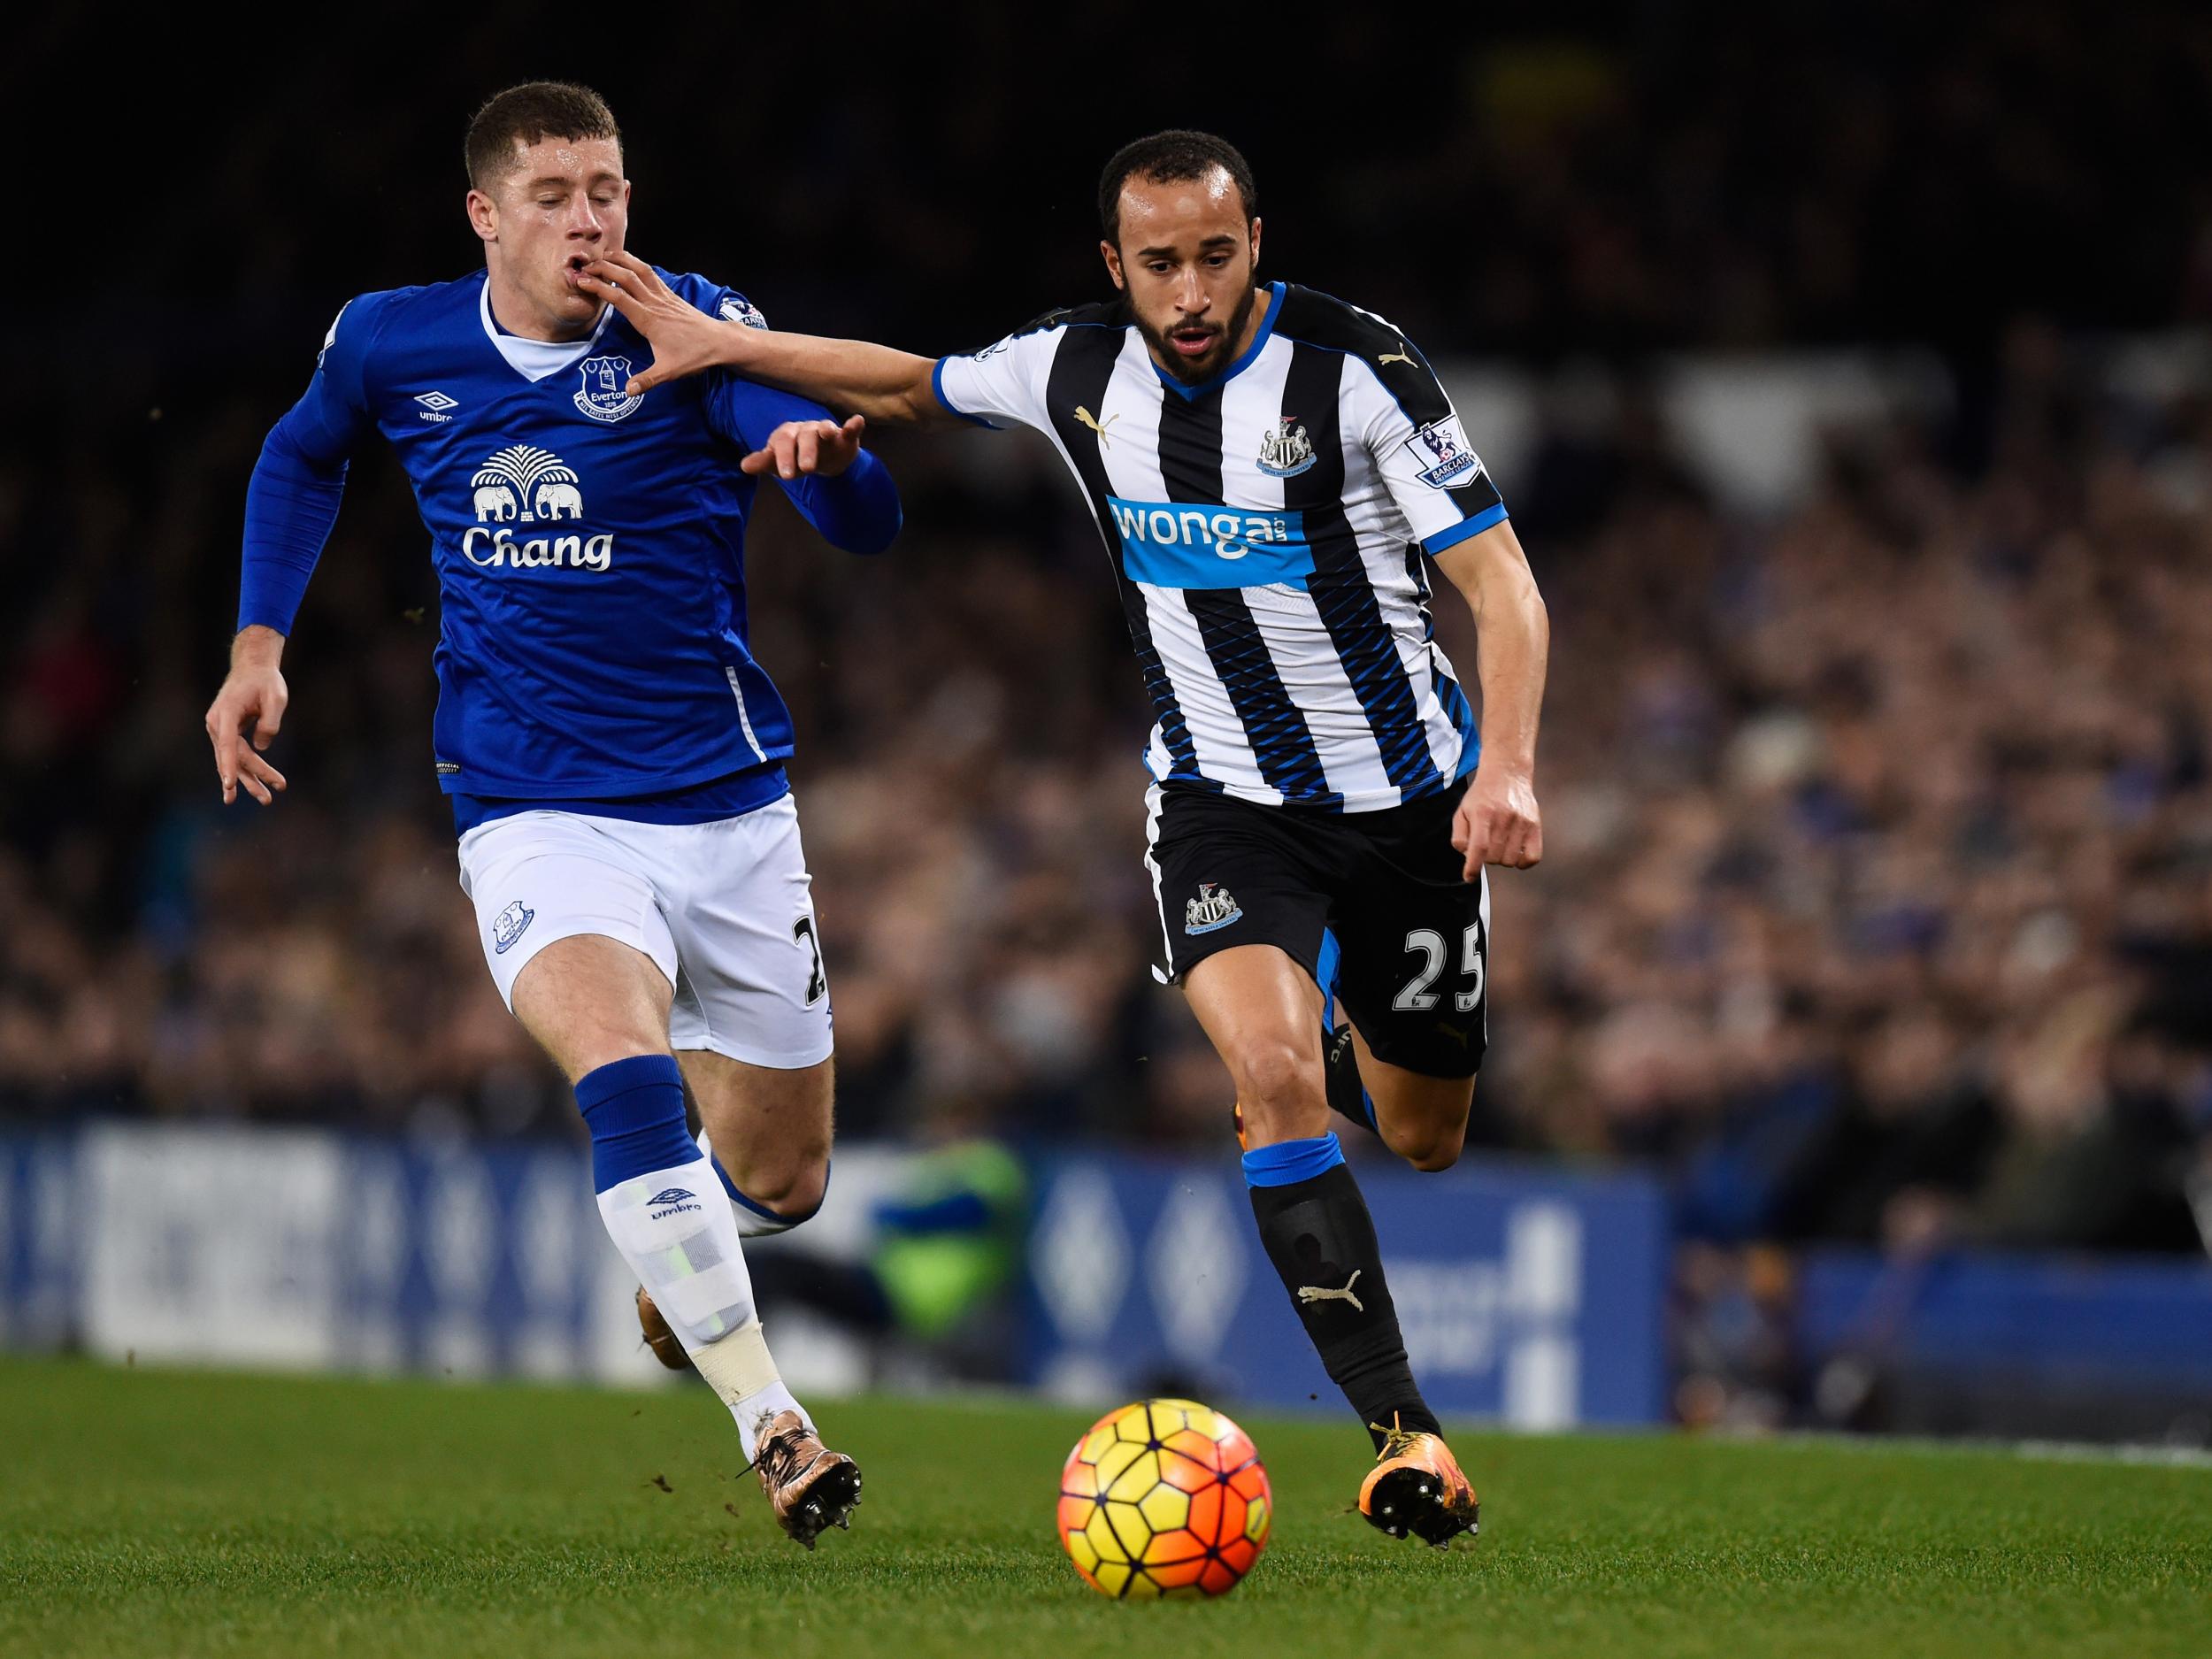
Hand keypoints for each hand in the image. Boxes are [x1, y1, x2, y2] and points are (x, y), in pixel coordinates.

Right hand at [203, 630, 289, 805]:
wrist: (252, 668)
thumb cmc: (265, 682)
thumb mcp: (276, 698)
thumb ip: (270, 722)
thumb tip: (261, 747)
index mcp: (226, 713)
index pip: (227, 743)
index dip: (228, 765)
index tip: (229, 784)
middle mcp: (216, 723)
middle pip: (233, 756)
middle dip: (251, 778)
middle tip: (269, 798)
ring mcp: (218, 729)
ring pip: (232, 760)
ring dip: (247, 780)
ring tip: (265, 799)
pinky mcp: (224, 733)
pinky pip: (231, 756)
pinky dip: (240, 771)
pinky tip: (242, 789)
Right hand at [575, 250, 746, 393]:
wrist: (720, 343)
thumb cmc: (695, 356)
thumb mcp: (669, 371)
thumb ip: (647, 380)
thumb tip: (627, 391)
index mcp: (649, 319)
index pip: (618, 297)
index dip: (598, 287)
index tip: (581, 281)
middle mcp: (655, 303)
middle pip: (626, 277)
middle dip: (604, 268)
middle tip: (585, 266)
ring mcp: (664, 297)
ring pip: (640, 269)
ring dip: (621, 259)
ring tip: (603, 255)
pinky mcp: (672, 295)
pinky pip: (652, 274)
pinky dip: (637, 265)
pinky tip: (629, 263)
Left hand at [739, 414, 866, 479]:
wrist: (822, 460)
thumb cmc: (795, 460)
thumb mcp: (779, 464)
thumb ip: (764, 462)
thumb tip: (744, 465)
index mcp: (787, 435)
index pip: (781, 443)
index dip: (783, 457)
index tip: (786, 476)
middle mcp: (805, 430)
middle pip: (804, 437)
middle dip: (805, 451)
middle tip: (806, 468)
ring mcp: (825, 431)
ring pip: (825, 428)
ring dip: (826, 431)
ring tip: (828, 435)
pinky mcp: (844, 437)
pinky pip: (849, 429)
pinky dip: (853, 425)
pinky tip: (857, 421)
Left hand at [1451, 762, 1541, 879]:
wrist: (1506, 774)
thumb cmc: (1481, 797)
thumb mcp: (1462, 811)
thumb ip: (1460, 836)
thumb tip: (1468, 857)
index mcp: (1482, 814)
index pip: (1479, 848)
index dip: (1473, 867)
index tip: (1469, 877)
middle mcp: (1503, 818)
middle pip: (1494, 857)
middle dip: (1486, 858)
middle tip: (1486, 845)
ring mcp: (1521, 821)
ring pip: (1510, 860)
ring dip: (1502, 859)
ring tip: (1499, 844)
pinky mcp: (1535, 825)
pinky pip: (1532, 857)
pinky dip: (1523, 862)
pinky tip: (1515, 854)